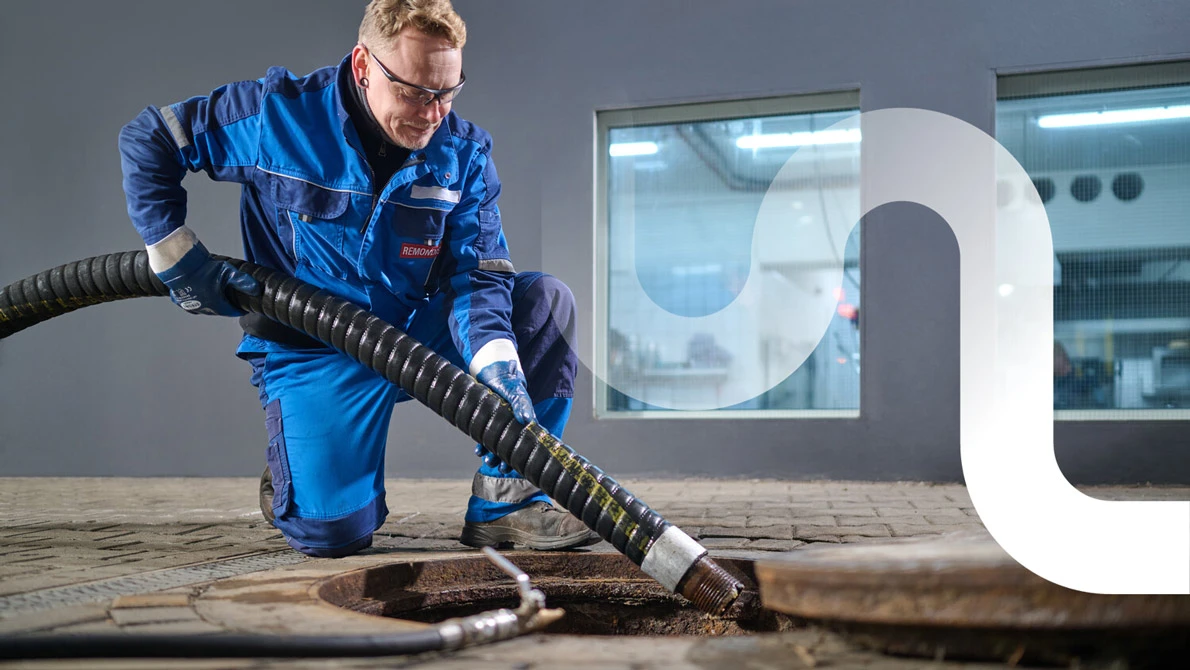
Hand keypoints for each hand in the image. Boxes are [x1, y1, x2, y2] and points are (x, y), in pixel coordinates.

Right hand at [154, 238, 260, 316]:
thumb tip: (257, 289)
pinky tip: (202, 294)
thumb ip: (243, 281)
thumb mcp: (227, 272)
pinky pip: (193, 304)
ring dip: (213, 303)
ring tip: (218, 296)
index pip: (232, 312)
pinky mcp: (181, 300)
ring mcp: (191, 305)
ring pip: (206, 308)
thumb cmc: (203, 268)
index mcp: (217, 305)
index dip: (240, 309)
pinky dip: (199, 300)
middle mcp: (204, 308)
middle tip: (232, 300)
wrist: (179, 265)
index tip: (244, 307)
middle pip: (220, 310)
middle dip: (227, 305)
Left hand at [473, 359, 534, 474]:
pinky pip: (487, 436)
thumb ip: (522, 404)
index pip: (527, 440)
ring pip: (498, 443)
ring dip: (493, 454)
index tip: (517, 465)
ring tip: (487, 461)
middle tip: (501, 468)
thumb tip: (527, 419)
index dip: (522, 454)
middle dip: (506, 458)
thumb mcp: (516, 391)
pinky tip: (477, 450)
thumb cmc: (507, 380)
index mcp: (525, 419)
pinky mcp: (489, 419)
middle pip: (512, 445)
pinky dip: (482, 444)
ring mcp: (501, 422)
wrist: (491, 370)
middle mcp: (513, 423)